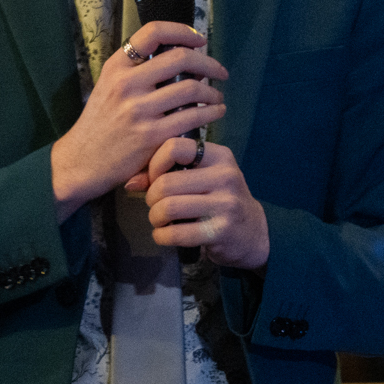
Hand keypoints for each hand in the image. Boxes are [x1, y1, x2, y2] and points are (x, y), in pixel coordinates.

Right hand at [50, 21, 227, 218]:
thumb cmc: (100, 124)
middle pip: (180, 58)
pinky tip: (214, 113)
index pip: (153, 32)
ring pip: (191, 89)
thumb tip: (180, 58)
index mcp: (116, 66)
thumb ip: (136, 70)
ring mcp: (139, 110)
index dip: (182, 31)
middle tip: (219, 71)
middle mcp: (126, 84)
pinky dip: (210, 113)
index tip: (199, 40)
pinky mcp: (151, 136)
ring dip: (212, 92)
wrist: (81, 161)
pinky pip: (191, 118)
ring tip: (216, 97)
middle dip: (208, 63)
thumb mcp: (108, 86)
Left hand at [141, 139, 268, 269]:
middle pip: (167, 183)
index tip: (154, 178)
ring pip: (169, 208)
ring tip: (158, 219)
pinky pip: (176, 233)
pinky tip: (163, 234)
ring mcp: (225, 204)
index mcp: (219, 156)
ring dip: (155, 217)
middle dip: (151, 197)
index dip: (155, 164)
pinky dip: (161, 236)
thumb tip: (130, 183)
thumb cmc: (219, 199)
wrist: (252, 232)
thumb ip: (167, 174)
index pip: (175, 147)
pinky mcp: (221, 231)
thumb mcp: (201, 178)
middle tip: (154, 204)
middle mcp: (225, 176)